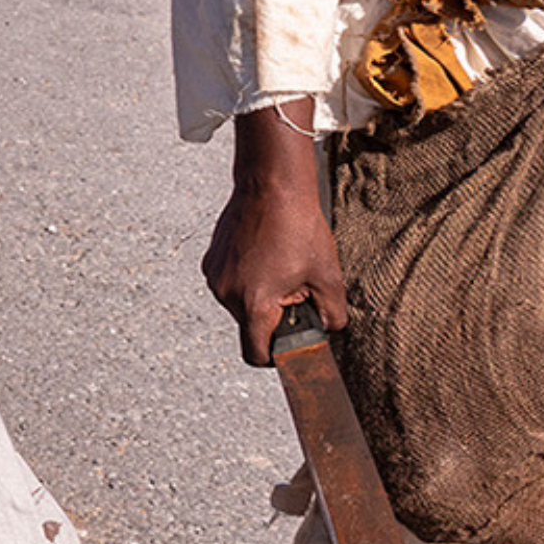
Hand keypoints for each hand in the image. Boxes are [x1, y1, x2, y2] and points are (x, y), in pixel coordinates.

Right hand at [203, 102, 346, 365]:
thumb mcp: (328, 275)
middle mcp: (226, 293)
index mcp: (254, 303)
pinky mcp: (211, 259)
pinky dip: (247, 279)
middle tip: (294, 289)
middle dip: (272, 317)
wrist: (271, 185)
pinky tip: (265, 255)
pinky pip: (229, 283)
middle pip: (249, 326)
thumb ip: (332, 314)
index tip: (288, 346)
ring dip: (259, 296)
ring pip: (238, 304)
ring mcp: (215, 275)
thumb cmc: (299, 227)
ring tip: (279, 267)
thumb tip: (328, 330)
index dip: (274, 358)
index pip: (256, 354)